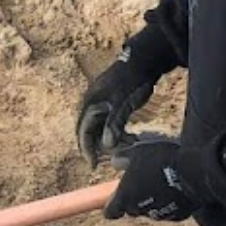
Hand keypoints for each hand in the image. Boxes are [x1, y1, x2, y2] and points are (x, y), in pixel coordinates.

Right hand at [76, 50, 158, 166]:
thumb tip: (107, 144)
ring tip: (123, 148)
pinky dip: (115, 131)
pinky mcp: (109, 101)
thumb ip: (114, 123)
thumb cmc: (132, 82)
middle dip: (96, 146)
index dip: (86, 149)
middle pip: (88, 131)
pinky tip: (129, 138)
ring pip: (99, 126)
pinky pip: (107, 121)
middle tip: (104, 160)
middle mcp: (91, 103)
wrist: (141, 61)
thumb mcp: (124, 104)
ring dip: (108, 139)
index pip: (83, 132)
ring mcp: (99, 101)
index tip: (93, 165)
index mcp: (90, 104)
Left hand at [104, 136, 197, 222]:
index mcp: (125, 197)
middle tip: (143, 181)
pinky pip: (169, 210)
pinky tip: (176, 189)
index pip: (110, 212)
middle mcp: (139, 210)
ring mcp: (159, 215)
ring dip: (152, 200)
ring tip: (162, 182)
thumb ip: (122, 158)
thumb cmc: (161, 161)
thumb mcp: (138, 151)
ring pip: (150, 210)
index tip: (117, 196)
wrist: (193, 173)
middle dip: (134, 199)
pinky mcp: (177, 216)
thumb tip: (115, 161)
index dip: (112, 205)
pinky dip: (169, 203)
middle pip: (131, 210)